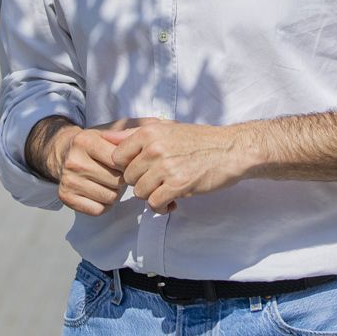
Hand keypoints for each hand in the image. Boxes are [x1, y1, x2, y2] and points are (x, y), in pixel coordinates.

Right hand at [48, 117, 155, 216]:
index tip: (126, 161)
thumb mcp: (111, 130)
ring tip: (109, 181)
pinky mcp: (66, 197)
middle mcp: (74, 161)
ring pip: (109, 197)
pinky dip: (103, 204)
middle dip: (122, 179)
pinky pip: (98, 209)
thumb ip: (135, 127)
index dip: (128, 164)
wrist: (64, 152)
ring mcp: (68, 180)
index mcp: (85, 141)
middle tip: (117, 173)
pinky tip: (100, 191)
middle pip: (115, 181)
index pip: (118, 161)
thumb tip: (160, 122)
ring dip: (114, 193)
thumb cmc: (95, 143)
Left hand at [106, 120, 253, 212]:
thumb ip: (134, 134)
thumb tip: (106, 138)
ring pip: (140, 193)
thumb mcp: (166, 129)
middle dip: (141, 183)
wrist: (230, 150)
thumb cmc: (199, 140)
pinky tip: (173, 200)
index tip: (142, 169)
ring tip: (167, 190)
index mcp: (149, 132)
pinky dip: (162, 207)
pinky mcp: (178, 185)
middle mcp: (154, 148)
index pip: (117, 157)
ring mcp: (166, 167)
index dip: (127, 167)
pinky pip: (155, 204)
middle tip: (159, 181)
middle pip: (128, 178)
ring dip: (152, 196)